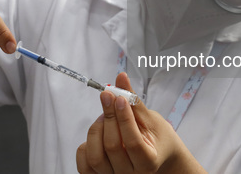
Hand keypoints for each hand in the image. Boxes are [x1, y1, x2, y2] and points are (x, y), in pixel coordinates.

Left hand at [76, 73, 205, 173]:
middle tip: (109, 99)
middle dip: (109, 117)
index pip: (133, 141)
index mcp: (148, 162)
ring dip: (97, 130)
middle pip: (112, 146)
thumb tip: (120, 77)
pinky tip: (98, 133)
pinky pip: (84, 164)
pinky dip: (86, 145)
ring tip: (105, 118)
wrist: (156, 156)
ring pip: (95, 156)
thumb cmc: (156, 138)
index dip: (123, 117)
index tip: (118, 97)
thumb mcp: (150, 119)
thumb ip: (134, 100)